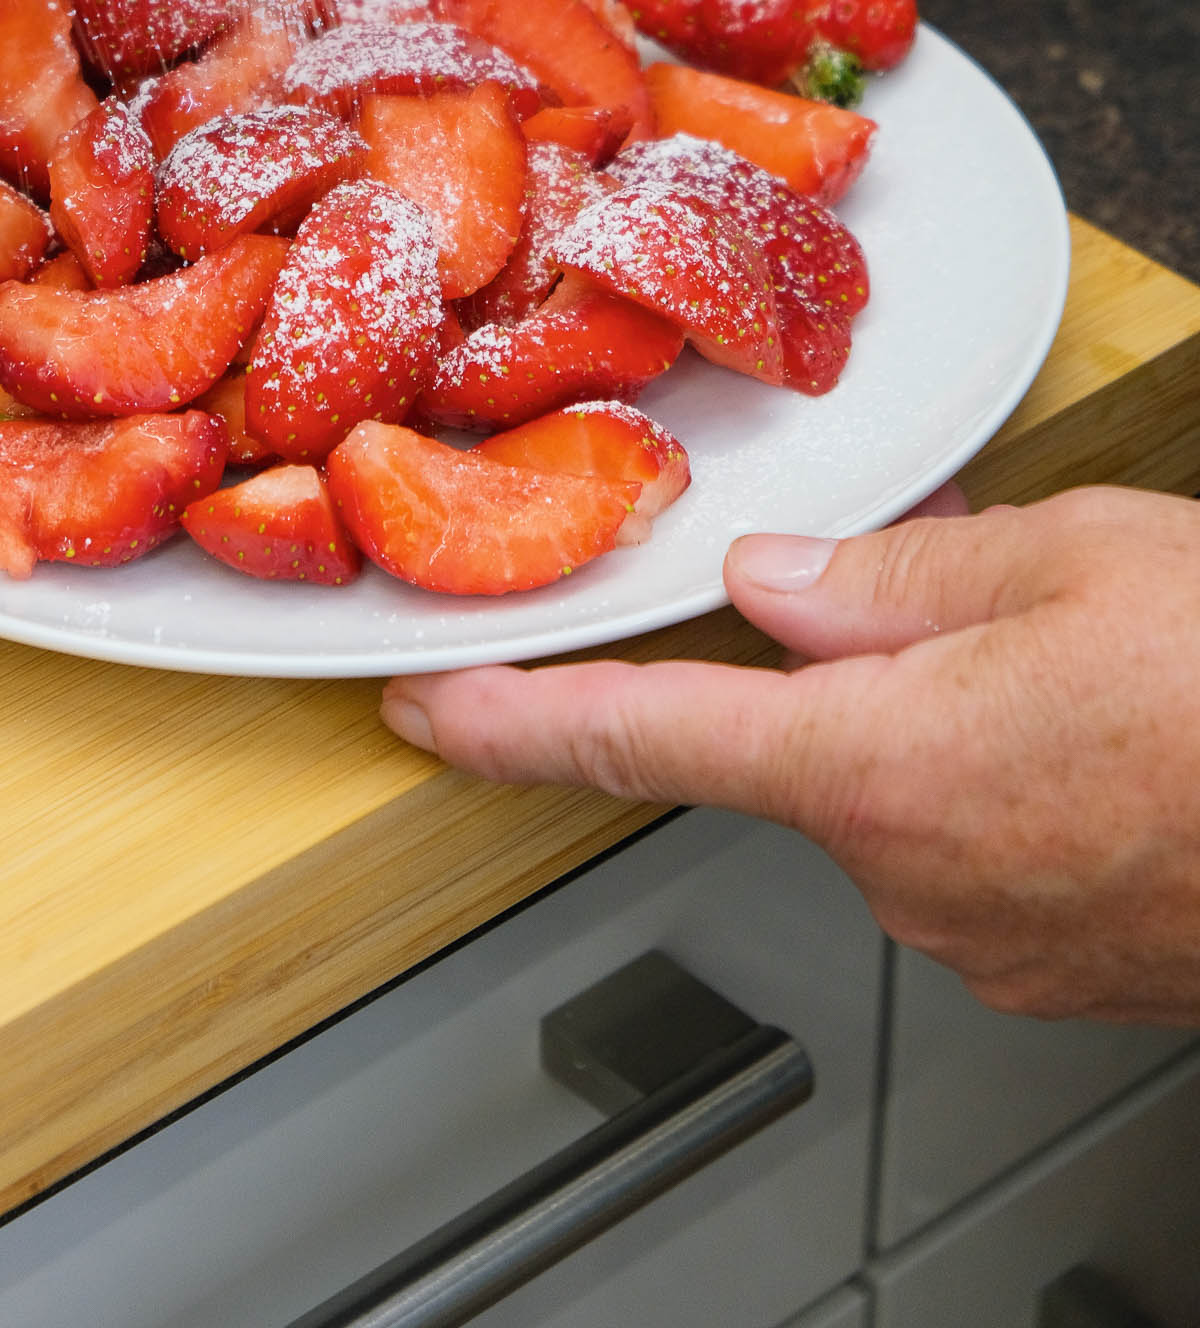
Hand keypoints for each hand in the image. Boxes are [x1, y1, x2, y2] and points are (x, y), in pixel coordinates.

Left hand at [381, 486, 1199, 1024]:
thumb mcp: (1070, 559)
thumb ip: (896, 576)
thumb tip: (779, 584)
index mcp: (876, 761)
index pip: (633, 740)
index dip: (507, 725)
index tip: (421, 710)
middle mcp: (909, 873)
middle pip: (807, 741)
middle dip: (854, 663)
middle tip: (984, 597)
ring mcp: (983, 938)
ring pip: (906, 788)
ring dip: (950, 716)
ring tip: (1087, 665)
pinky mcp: (1054, 968)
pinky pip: (984, 847)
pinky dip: (1011, 779)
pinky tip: (1107, 734)